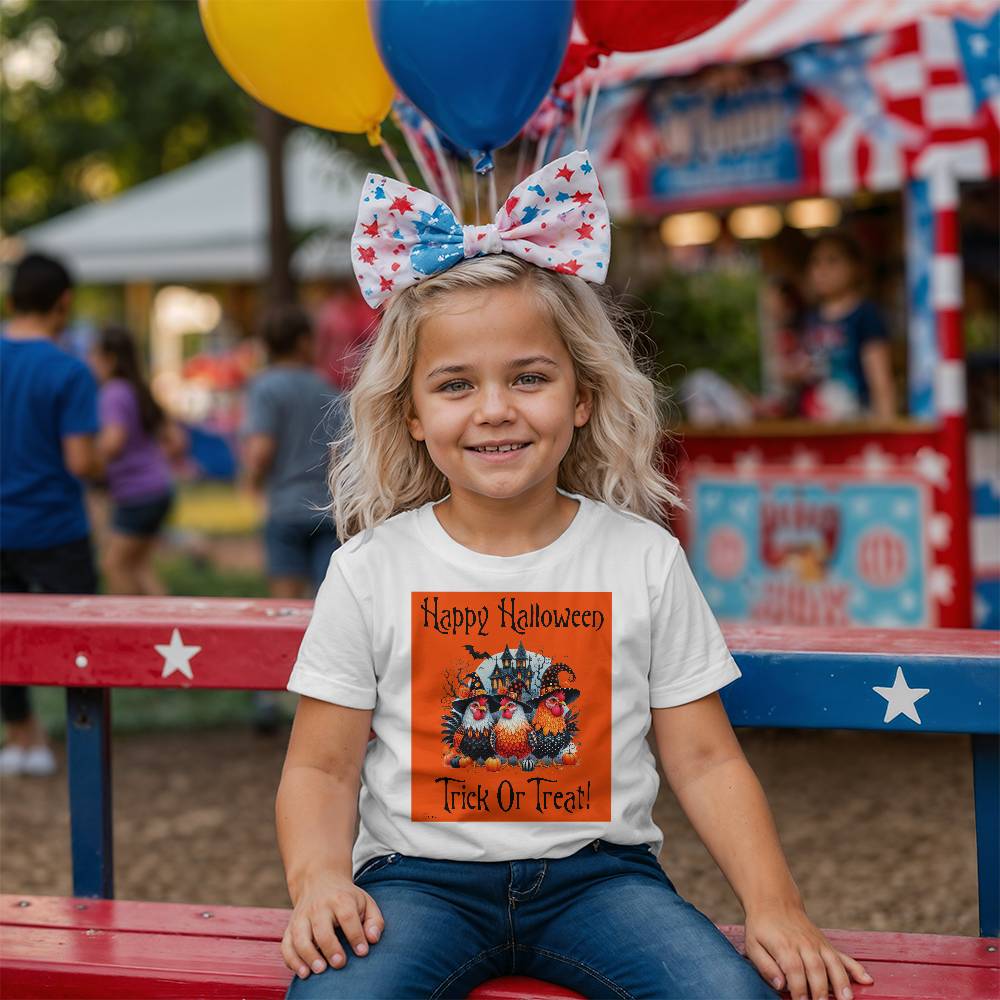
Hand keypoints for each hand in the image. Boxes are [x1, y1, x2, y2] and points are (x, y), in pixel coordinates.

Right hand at [281, 870, 383, 979]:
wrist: (319, 881)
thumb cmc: (346, 898)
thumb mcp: (365, 902)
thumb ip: (374, 920)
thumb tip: (373, 939)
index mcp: (340, 899)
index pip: (347, 916)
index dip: (355, 935)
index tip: (362, 952)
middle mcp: (318, 907)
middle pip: (321, 928)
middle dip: (330, 947)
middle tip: (340, 964)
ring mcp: (302, 917)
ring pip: (299, 937)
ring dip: (308, 955)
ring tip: (320, 970)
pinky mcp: (290, 927)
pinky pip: (286, 945)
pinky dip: (292, 960)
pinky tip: (303, 972)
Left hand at [744, 901, 873, 999]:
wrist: (774, 902)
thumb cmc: (762, 927)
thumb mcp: (752, 945)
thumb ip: (765, 966)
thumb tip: (780, 985)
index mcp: (784, 946)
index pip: (794, 970)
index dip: (799, 988)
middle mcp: (804, 945)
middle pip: (816, 969)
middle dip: (821, 991)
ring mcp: (818, 944)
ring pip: (833, 963)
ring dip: (841, 982)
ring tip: (846, 999)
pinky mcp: (826, 944)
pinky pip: (844, 956)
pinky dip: (856, 968)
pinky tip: (867, 979)